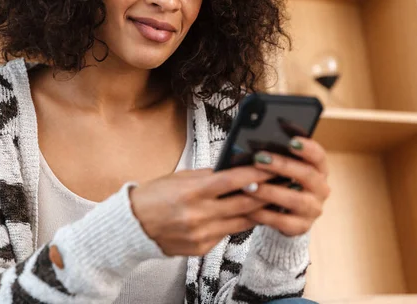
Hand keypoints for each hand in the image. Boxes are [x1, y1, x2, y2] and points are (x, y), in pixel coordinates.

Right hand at [129, 167, 274, 255]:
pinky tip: (244, 215)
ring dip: (257, 210)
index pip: (232, 181)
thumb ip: (209, 176)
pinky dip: (236, 223)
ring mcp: (201, 234)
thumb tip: (237, 170)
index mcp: (192, 192)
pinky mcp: (202, 248)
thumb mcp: (181, 178)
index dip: (256, 173)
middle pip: (243, 204)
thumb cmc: (156, 196)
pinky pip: (227, 234)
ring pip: (241, 222)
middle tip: (281, 184)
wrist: (135, 225)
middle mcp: (198, 215)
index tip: (272, 167)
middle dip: (265, 193)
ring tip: (271, 199)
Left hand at [243, 137, 329, 236]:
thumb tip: (254, 141)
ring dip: (270, 191)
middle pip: (306, 175)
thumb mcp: (282, 170)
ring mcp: (313, 209)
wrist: (286, 216)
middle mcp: (321, 189)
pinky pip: (283, 221)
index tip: (291, 141)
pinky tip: (248, 208)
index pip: (319, 156)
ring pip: (295, 199)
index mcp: (319, 170)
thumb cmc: (281, 184)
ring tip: (248, 186)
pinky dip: (264, 214)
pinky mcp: (302, 227)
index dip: (307, 148)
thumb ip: (277, 156)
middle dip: (282, 165)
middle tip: (258, 158)